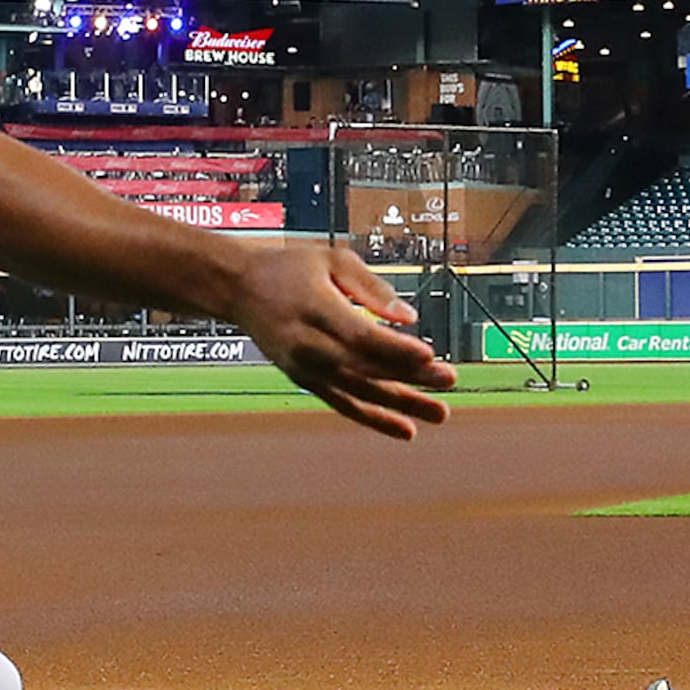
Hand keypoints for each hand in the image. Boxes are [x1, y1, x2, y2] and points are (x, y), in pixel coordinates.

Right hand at [230, 243, 452, 438]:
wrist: (239, 289)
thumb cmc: (289, 268)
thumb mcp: (331, 260)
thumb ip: (371, 287)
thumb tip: (408, 317)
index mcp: (315, 309)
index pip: (360, 336)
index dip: (395, 348)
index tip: (429, 355)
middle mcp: (309, 345)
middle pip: (366, 367)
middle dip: (410, 377)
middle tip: (449, 381)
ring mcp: (306, 368)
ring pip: (359, 392)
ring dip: (401, 404)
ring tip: (439, 413)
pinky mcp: (305, 381)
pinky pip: (344, 404)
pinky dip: (374, 418)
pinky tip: (405, 429)